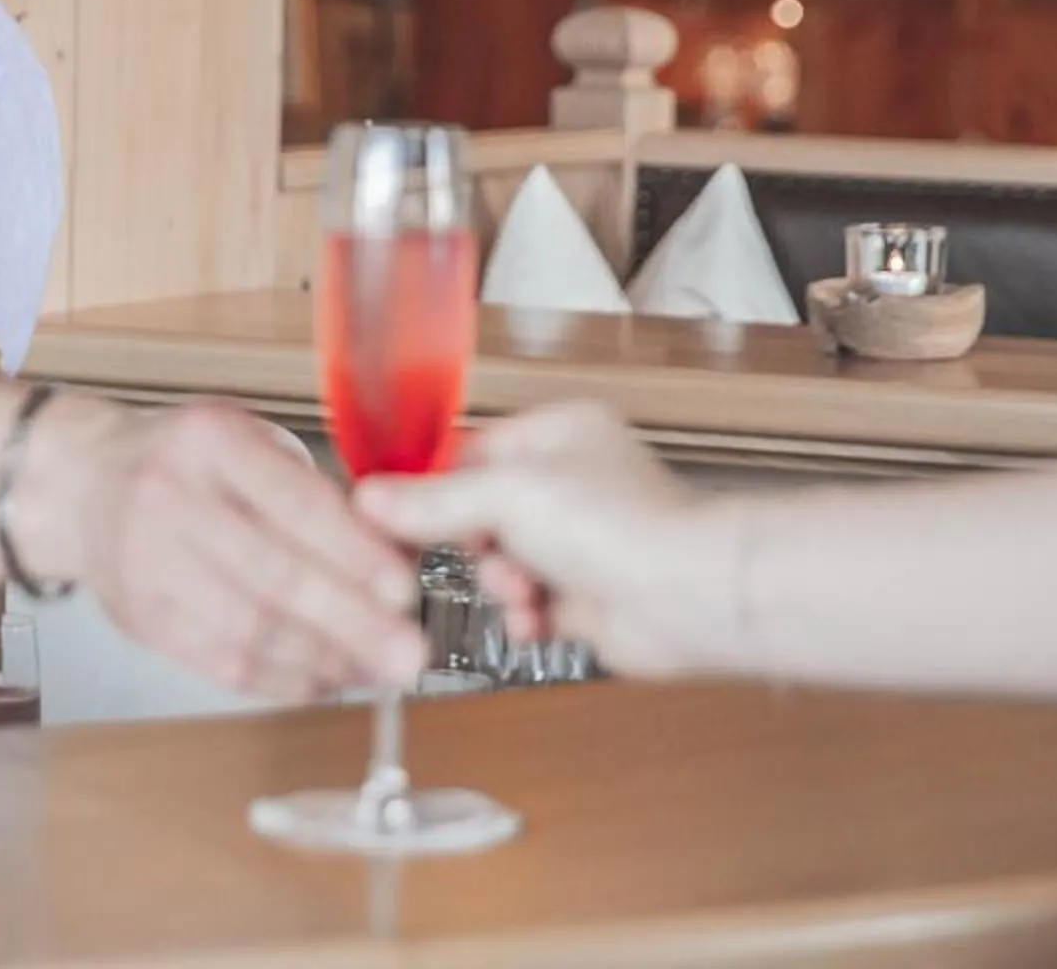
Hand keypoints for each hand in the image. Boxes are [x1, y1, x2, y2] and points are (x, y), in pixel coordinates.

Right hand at [11, 396, 425, 701]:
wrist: (81, 484)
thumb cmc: (184, 460)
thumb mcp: (245, 440)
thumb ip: (313, 491)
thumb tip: (399, 553)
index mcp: (209, 440)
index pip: (292, 502)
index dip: (353, 553)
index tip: (402, 588)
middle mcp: (170, 498)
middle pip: (272, 575)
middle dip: (350, 622)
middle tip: (406, 654)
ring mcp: (147, 564)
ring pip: (248, 629)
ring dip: (322, 658)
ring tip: (375, 670)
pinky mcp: (141, 619)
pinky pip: (221, 662)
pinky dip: (281, 679)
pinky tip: (324, 679)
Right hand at [354, 401, 741, 678]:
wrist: (688, 598)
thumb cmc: (620, 526)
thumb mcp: (509, 495)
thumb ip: (436, 500)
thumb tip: (369, 498)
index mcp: (557, 435)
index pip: (470, 453)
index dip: (432, 488)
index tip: (395, 517)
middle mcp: (571, 482)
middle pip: (481, 514)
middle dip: (476, 547)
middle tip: (482, 557)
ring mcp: (581, 541)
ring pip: (503, 565)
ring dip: (502, 586)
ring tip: (521, 593)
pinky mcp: (587, 596)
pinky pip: (531, 606)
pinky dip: (528, 616)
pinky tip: (537, 621)